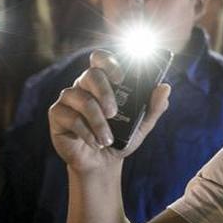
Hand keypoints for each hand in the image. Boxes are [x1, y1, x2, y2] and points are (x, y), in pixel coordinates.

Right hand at [48, 50, 169, 173]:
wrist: (102, 163)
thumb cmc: (121, 138)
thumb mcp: (142, 125)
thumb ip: (155, 107)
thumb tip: (165, 87)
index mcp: (104, 81)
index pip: (101, 59)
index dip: (109, 63)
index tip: (121, 77)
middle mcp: (84, 86)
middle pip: (91, 74)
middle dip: (105, 93)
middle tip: (114, 113)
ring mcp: (69, 99)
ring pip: (81, 99)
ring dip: (97, 121)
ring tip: (107, 139)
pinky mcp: (57, 114)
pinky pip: (71, 117)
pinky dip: (86, 132)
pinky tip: (95, 142)